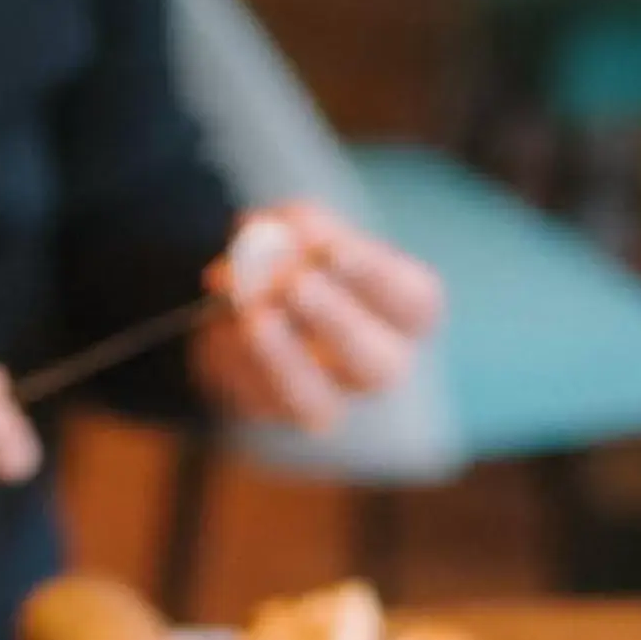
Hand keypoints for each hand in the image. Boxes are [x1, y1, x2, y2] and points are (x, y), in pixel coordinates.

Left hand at [191, 202, 442, 435]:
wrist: (243, 308)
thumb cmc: (293, 257)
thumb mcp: (295, 228)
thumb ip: (290, 225)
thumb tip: (272, 235)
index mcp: (405, 314)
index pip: (414, 304)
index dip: (375, 278)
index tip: (332, 249)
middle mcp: (378, 365)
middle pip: (378, 367)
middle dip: (337, 324)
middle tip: (295, 285)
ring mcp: (329, 399)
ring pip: (316, 402)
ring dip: (284, 357)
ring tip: (254, 313)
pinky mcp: (275, 413)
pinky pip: (260, 398)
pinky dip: (237, 358)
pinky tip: (226, 325)